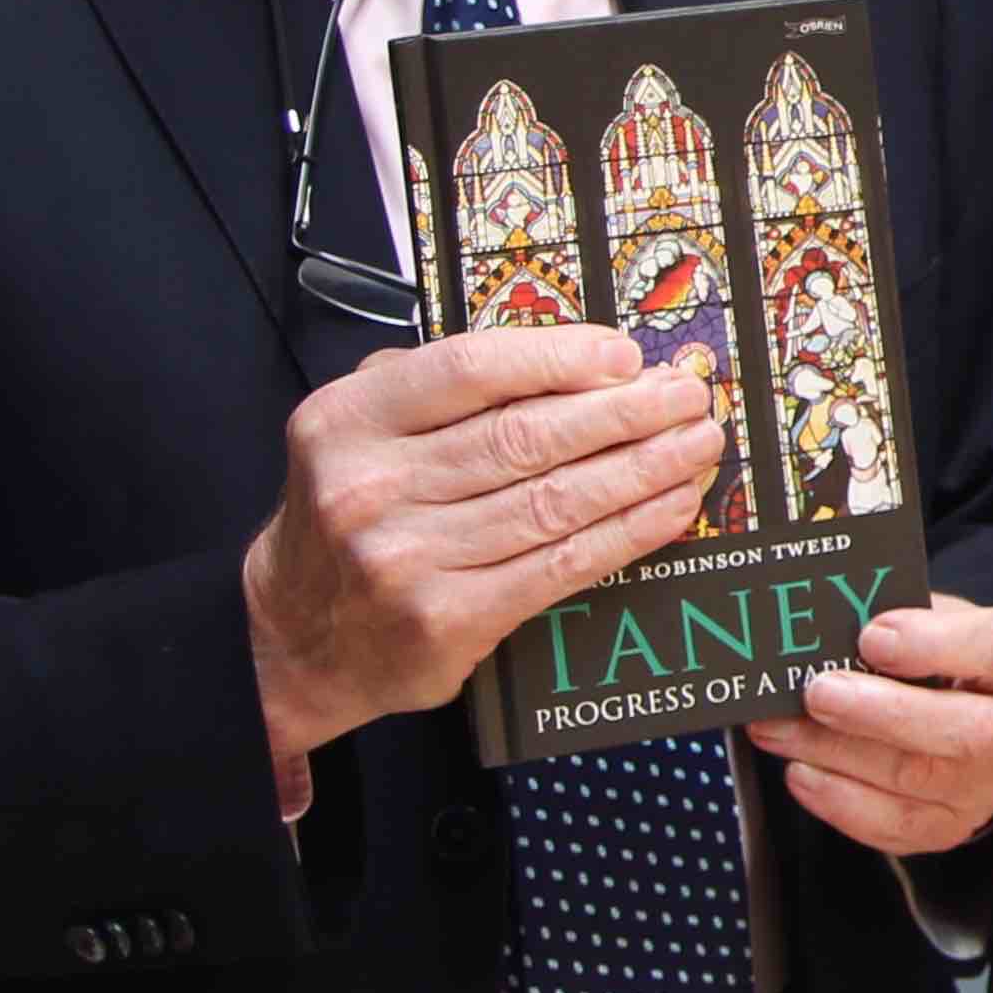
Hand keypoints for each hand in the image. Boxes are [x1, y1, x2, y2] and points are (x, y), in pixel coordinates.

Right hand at [245, 328, 723, 772]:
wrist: (295, 637)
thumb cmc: (353, 516)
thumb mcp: (361, 430)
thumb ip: (439, 387)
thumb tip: (574, 359)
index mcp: (347, 421)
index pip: (470, 370)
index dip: (560, 358)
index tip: (626, 355)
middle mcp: (370, 489)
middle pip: (526, 437)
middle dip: (625, 412)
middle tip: (688, 394)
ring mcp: (408, 560)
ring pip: (555, 501)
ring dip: (643, 468)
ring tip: (697, 443)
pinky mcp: (449, 620)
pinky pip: (561, 565)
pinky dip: (628, 532)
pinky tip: (671, 505)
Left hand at [744, 590, 992, 857]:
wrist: (957, 706)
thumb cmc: (938, 651)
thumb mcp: (930, 616)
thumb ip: (893, 616)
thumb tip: (825, 623)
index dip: (936, 644)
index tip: (872, 635)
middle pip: (967, 733)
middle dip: (882, 713)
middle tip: (818, 692)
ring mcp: (992, 785)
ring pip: (918, 781)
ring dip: (837, 754)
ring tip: (777, 728)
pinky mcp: (952, 825)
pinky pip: (896, 827)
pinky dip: (839, 801)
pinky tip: (801, 772)